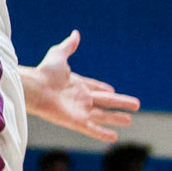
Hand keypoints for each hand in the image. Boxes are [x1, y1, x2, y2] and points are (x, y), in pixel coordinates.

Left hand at [23, 30, 140, 142]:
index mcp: (77, 84)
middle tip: (136, 105)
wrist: (35, 87)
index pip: (95, 87)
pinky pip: (92, 129)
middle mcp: (80, 98)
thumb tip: (75, 33)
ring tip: (129, 121)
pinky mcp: (76, 121)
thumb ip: (68, 46)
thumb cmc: (44, 72)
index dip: (104, 89)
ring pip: (103, 116)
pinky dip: (103, 133)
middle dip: (120, 103)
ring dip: (116, 118)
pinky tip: (114, 137)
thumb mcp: (58, 54)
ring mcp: (79, 110)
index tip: (113, 90)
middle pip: (105, 101)